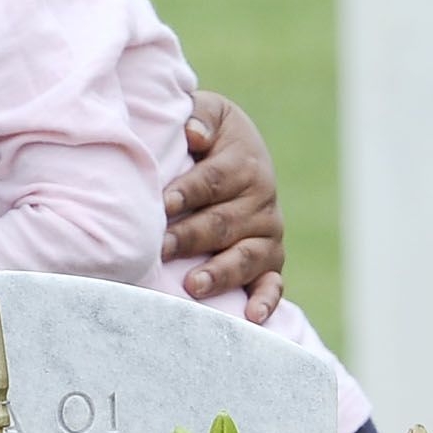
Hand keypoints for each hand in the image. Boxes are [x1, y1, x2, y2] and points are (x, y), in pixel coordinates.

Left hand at [163, 91, 286, 323]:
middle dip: (189, 237)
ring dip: (221, 273)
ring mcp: (267, 234)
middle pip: (223, 223)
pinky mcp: (271, 262)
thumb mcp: (209, 114)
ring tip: (192, 285)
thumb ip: (201, 117)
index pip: (214, 181)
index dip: (188, 192)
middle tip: (159, 248)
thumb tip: (192, 133)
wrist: (238, 152)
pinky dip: (265, 302)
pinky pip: (273, 285)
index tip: (162, 202)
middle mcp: (261, 202)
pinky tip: (251, 319)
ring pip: (246, 257)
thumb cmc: (208, 135)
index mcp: (245, 164)